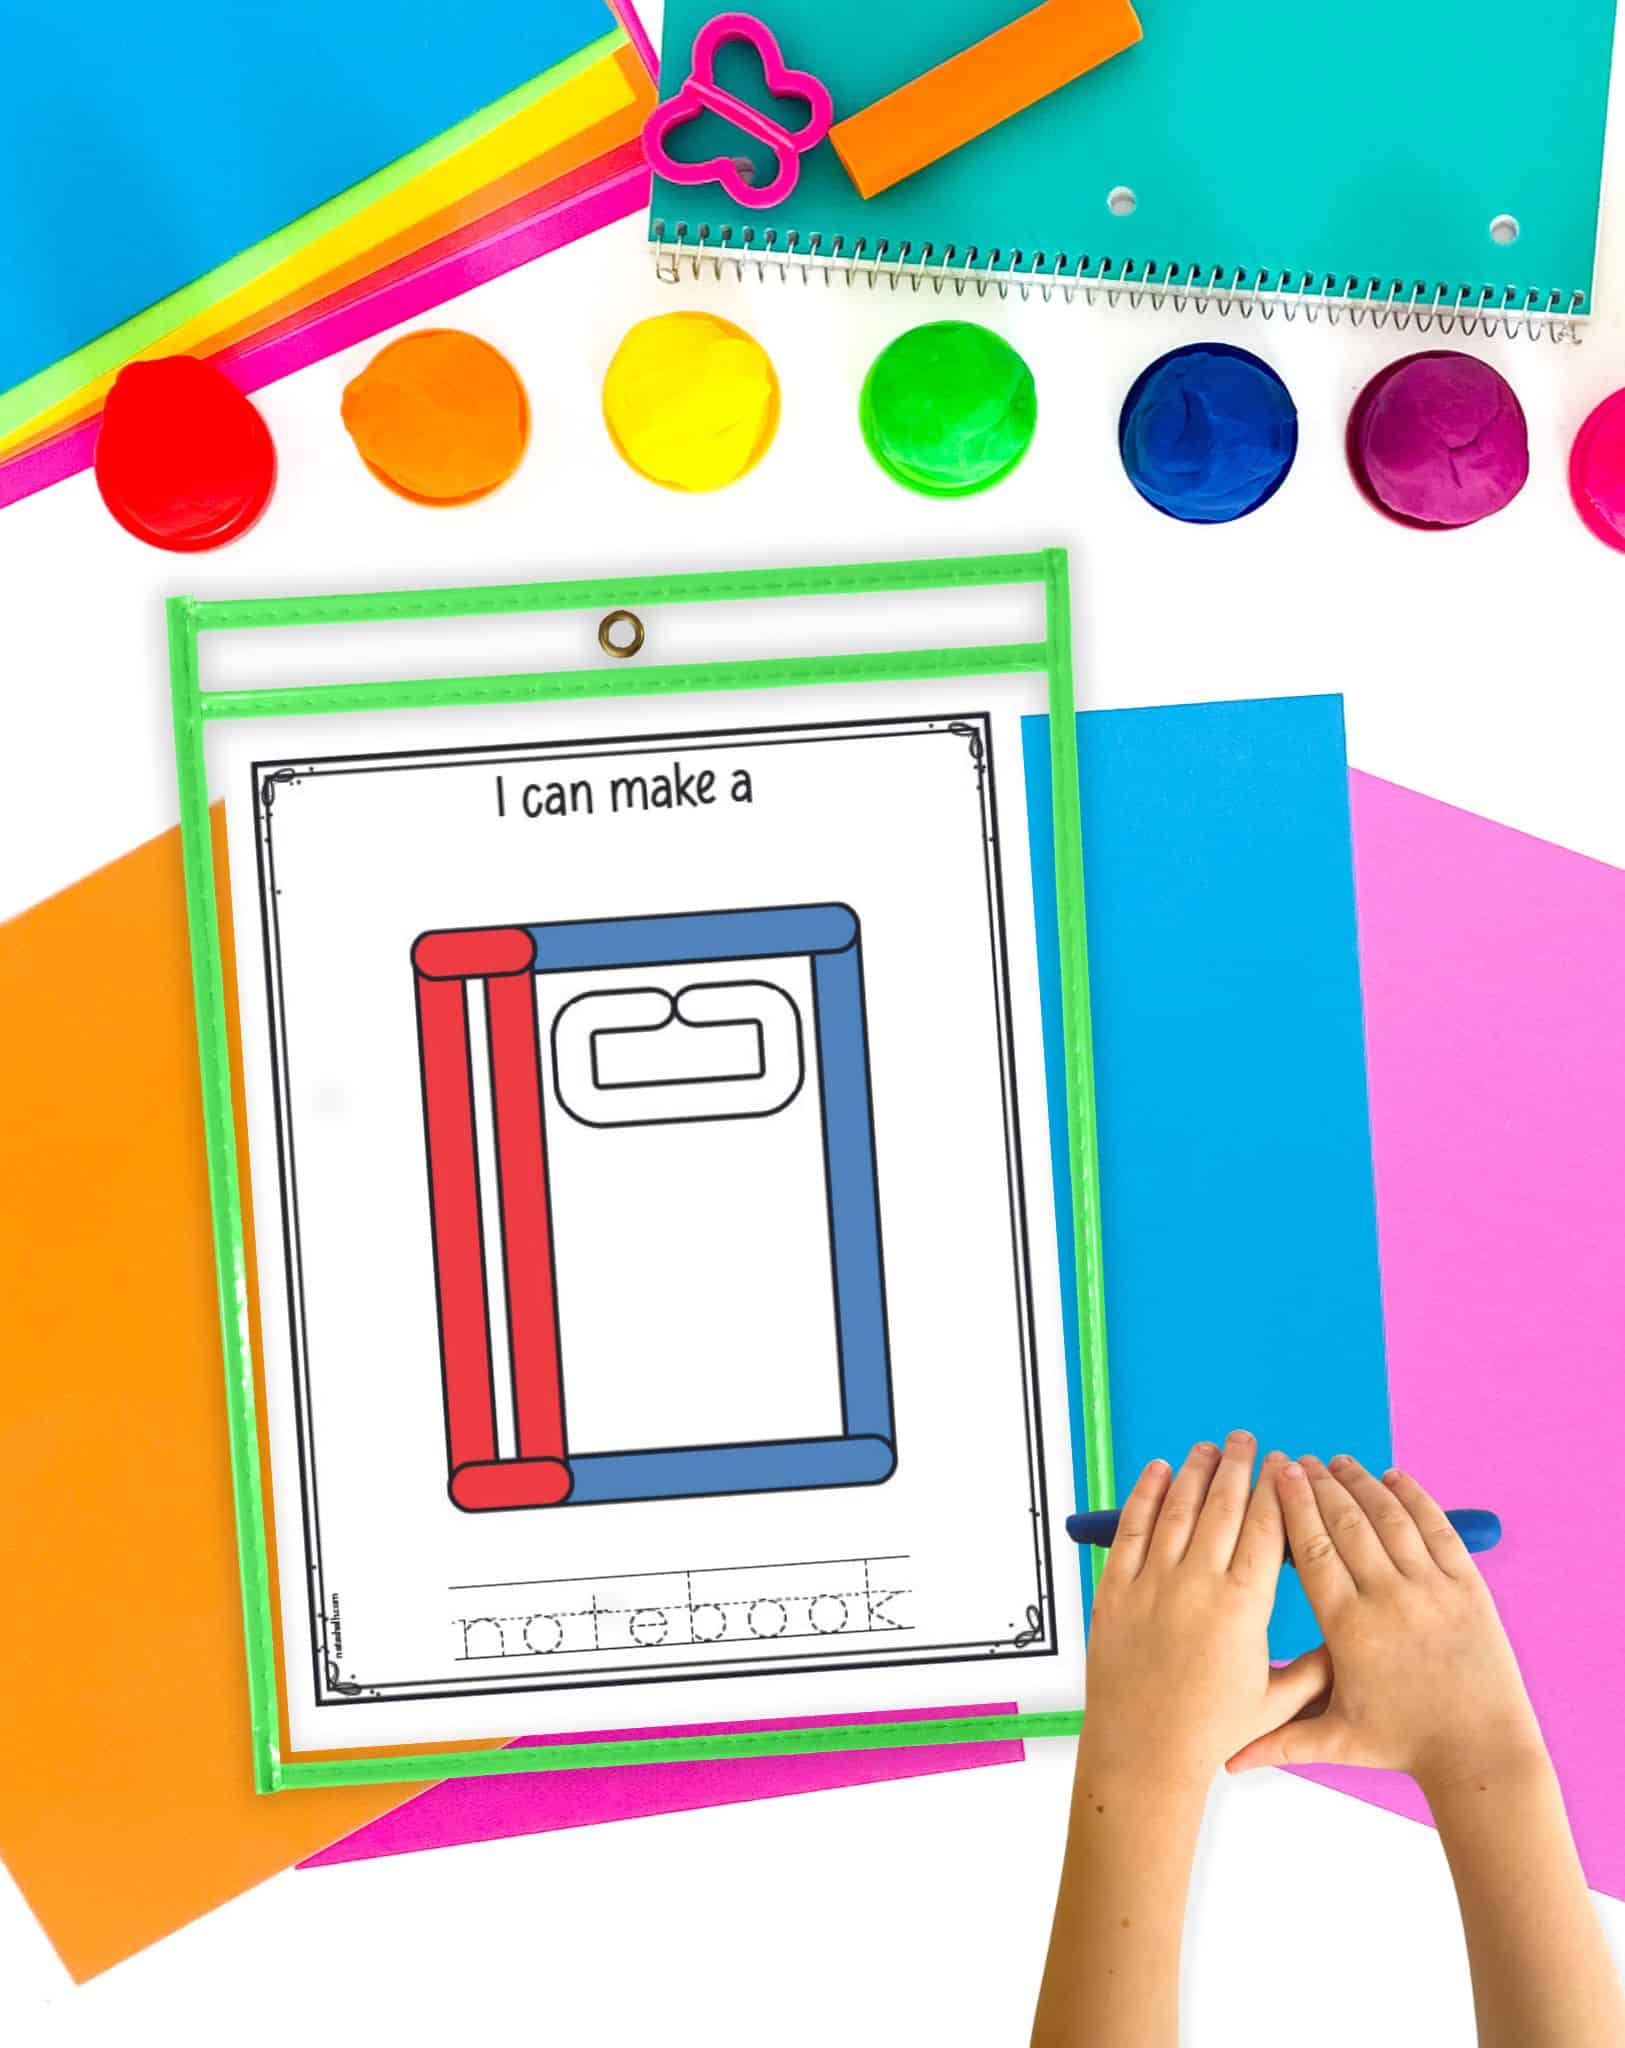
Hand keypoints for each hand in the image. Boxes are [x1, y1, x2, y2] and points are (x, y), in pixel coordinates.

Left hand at [1079, 1433, 1329, 1790]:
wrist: (1144, 1752)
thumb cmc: (1211, 1731)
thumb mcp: (1277, 1702)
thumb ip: (1317, 1667)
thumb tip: (1350, 1639)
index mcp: (1243, 1608)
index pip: (1265, 1528)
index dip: (1275, 1490)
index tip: (1283, 1465)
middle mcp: (1198, 1586)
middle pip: (1222, 1506)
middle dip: (1238, 1466)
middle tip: (1247, 1441)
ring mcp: (1153, 1584)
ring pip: (1178, 1509)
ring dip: (1194, 1471)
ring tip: (1208, 1448)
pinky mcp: (1116, 1590)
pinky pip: (1132, 1529)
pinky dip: (1146, 1495)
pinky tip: (1158, 1472)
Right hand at [1225, 1455, 1546, 1794]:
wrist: (1481, 1754)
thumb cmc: (1404, 1746)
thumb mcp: (1335, 1740)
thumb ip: (1277, 1738)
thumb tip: (1224, 1759)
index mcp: (1349, 1628)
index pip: (1311, 1548)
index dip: (1291, 1505)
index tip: (1274, 1475)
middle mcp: (1388, 1599)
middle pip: (1345, 1522)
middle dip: (1316, 1484)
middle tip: (1295, 1460)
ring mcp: (1431, 1589)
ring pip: (1388, 1517)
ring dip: (1359, 1483)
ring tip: (1337, 1462)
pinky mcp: (1467, 1587)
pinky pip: (1437, 1528)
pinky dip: (1414, 1497)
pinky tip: (1393, 1477)